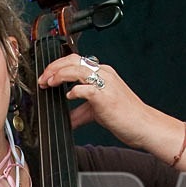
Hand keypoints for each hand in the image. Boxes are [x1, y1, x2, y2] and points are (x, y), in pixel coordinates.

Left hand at [36, 53, 152, 148]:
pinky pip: (86, 88)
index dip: (57, 67)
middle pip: (72, 60)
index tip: (46, 77)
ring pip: (76, 69)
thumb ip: (81, 113)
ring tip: (48, 83)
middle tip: (42, 79)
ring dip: (58, 75)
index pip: (75, 61)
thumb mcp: (98, 112)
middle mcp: (103, 74)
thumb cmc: (125, 117)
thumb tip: (67, 120)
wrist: (143, 126)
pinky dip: (74, 91)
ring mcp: (105, 84)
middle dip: (53, 68)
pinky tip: (69, 96)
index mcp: (102, 74)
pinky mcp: (105, 97)